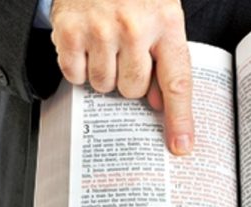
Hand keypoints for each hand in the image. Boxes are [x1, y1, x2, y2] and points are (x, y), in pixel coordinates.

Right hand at [50, 0, 193, 154]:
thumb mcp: (162, 17)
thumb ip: (166, 59)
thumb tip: (160, 105)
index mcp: (166, 23)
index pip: (176, 82)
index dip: (180, 119)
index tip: (181, 146)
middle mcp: (134, 27)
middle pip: (133, 90)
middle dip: (130, 79)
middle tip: (125, 52)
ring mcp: (99, 29)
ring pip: (104, 87)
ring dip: (104, 73)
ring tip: (105, 43)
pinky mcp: (68, 31)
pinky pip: (75, 76)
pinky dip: (79, 66)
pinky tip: (86, 43)